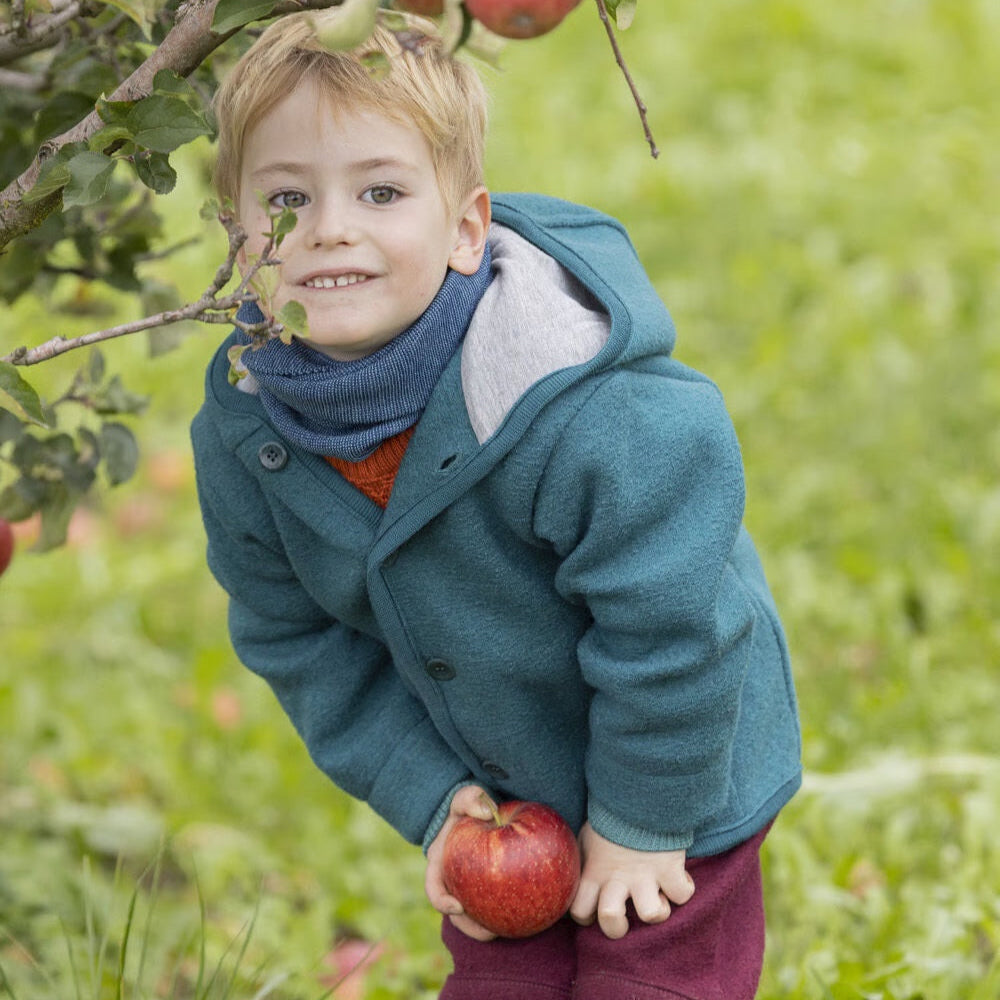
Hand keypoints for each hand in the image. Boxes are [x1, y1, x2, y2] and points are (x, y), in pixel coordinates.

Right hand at [425, 785, 498, 940]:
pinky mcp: (486, 888)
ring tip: (506, 932)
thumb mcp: (466, 796)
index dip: (442, 902)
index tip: (458, 906)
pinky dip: (503, 911)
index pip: (434, 888)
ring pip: (474, 915)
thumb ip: (471, 798)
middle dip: (469, 926)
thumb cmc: (469, 804)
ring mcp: (468, 886)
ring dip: (486, 927)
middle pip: (455, 913)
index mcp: (440, 863)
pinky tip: (523, 915)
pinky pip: (493, 903)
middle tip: (489, 932)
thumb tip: (485, 811)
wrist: (480, 810)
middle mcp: (452, 880)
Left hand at [569, 822, 694, 938]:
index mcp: (595, 871)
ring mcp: (646, 875)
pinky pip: (683, 894)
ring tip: (657, 896)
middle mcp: (618, 878)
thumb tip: (573, 873)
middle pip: (610, 921)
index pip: (580, 911)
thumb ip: (583, 860)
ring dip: (658, 910)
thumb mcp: (587, 837)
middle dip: (618, 926)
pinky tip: (677, 876)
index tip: (596, 905)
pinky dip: (683, 888)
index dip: (587, 916)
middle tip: (626, 912)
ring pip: (651, 915)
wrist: (636, 792)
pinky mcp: (670, 867)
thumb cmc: (611, 818)